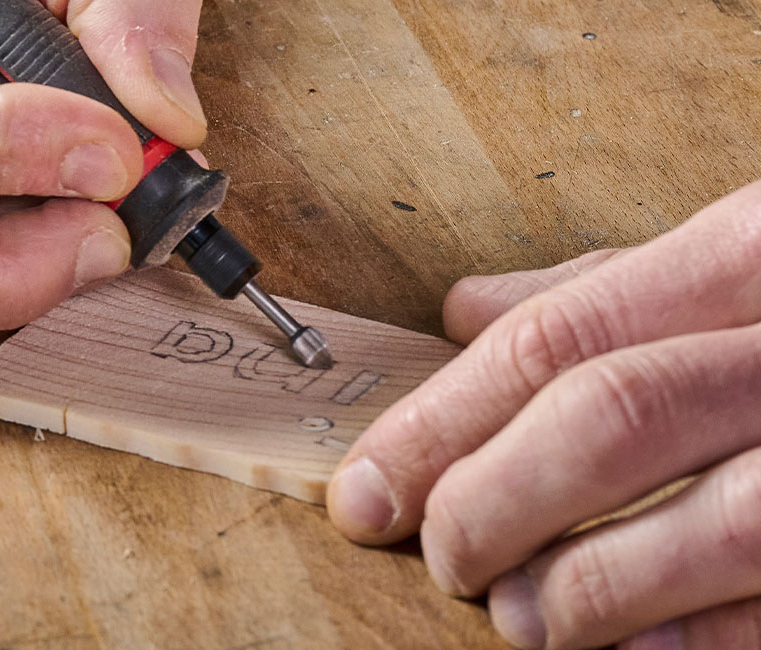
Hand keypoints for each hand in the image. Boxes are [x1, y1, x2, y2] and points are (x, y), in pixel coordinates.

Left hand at [326, 180, 760, 648]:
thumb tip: (462, 306)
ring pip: (705, 531)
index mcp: (753, 257)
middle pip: (608, 421)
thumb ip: (600, 287)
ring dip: (580, 589)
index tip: (365, 490)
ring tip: (512, 613)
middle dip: (494, 499)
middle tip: (438, 553)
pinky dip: (685, 640)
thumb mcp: (734, 256)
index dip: (438, 423)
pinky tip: (618, 649)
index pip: (550, 342)